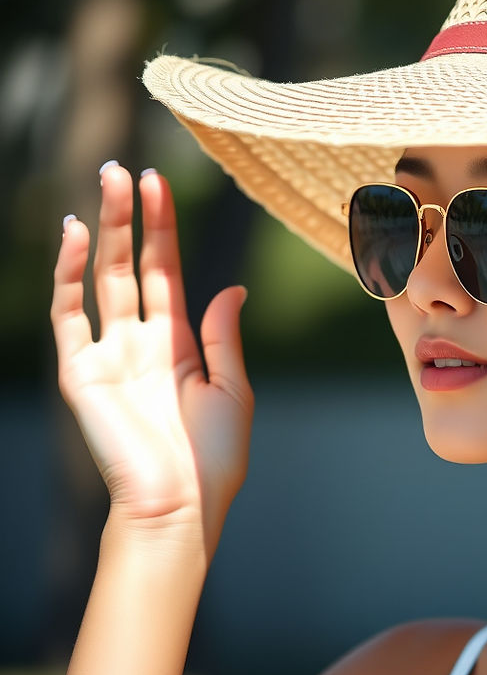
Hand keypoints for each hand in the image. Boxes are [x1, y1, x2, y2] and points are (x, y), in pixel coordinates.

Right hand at [51, 164, 251, 556]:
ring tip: (105, 181)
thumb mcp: (233, 388)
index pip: (166, 270)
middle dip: (129, 217)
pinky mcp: (81, 372)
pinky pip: (69, 314)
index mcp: (177, 343)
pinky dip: (65, 274)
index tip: (160, 183)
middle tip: (125, 169)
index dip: (163, 228)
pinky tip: (72, 235)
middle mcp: (139, 340)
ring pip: (100, 278)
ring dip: (101, 230)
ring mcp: (108, 353)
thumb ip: (224, 335)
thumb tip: (231, 286)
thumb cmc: (215, 456)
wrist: (183, 505)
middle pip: (131, 264)